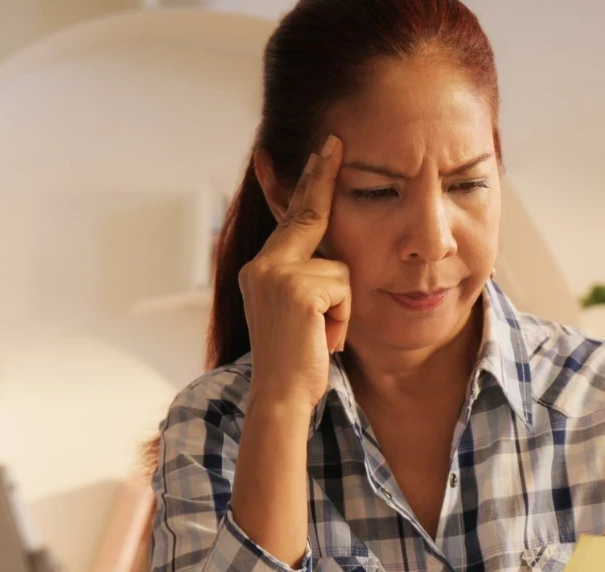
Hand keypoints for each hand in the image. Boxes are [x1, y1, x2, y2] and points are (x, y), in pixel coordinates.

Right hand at [240, 135, 349, 412]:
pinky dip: (342, 319)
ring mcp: (276, 274)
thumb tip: (330, 259)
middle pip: (307, 216)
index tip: (309, 154)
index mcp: (261, 270)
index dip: (299, 186)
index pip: (287, 220)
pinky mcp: (296, 288)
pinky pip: (343, 288)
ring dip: (341, 307)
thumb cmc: (296, 363)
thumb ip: (304, 281)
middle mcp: (262, 265)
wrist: (281, 397)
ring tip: (321, 336)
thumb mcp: (297, 316)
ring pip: (339, 267)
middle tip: (334, 142)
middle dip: (320, 177)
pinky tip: (323, 340)